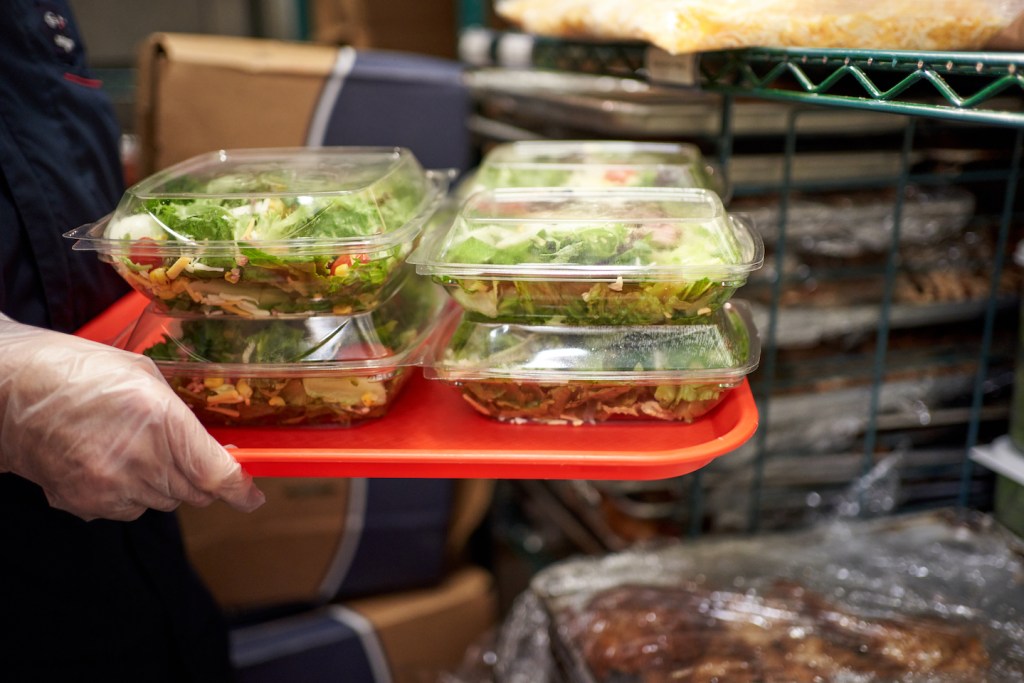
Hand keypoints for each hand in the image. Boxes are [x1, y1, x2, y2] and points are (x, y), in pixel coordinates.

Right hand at [0, 316, 264, 520]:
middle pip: (193, 492)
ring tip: (133, 448)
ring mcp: (110, 486)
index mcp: (161, 420)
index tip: (251, 497)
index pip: (215, 474)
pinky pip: (128, 509)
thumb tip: (211, 447)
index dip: (240, 489)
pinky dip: (129, 493)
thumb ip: (182, 415)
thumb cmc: (77, 370)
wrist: (8, 391)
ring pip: (163, 503)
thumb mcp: (144, 375)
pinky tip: (109, 462)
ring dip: (162, 483)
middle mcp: (140, 459)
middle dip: (198, 477)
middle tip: (179, 451)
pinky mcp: (86, 502)